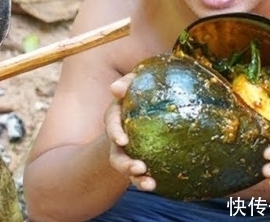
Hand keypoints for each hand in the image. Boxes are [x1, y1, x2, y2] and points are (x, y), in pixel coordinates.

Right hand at [106, 73, 156, 190]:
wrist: (150, 112)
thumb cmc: (142, 94)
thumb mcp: (135, 85)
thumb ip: (128, 83)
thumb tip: (116, 89)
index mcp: (116, 119)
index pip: (112, 124)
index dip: (115, 132)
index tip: (122, 140)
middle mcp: (119, 140)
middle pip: (116, 156)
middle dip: (125, 164)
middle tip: (139, 167)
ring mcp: (129, 154)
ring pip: (127, 170)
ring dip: (136, 179)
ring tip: (150, 184)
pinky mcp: (141, 163)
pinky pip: (142, 176)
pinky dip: (146, 182)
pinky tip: (157, 185)